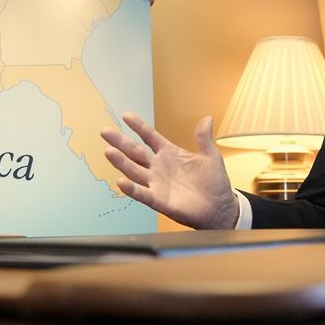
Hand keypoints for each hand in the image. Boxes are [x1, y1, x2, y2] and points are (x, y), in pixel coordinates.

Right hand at [100, 112, 238, 228]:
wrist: (220, 208)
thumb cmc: (215, 182)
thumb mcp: (211, 156)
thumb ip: (204, 138)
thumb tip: (207, 118)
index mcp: (169, 153)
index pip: (150, 136)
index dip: (139, 126)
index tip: (126, 115)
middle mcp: (158, 167)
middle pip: (135, 152)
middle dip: (120, 142)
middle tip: (105, 131)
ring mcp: (157, 184)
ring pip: (135, 171)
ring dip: (121, 162)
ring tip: (108, 151)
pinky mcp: (159, 201)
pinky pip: (143, 194)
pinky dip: (132, 189)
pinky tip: (121, 182)